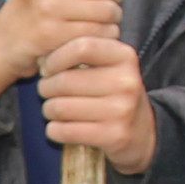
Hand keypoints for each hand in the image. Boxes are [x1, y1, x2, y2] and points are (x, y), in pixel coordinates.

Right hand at [0, 0, 128, 102]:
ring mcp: (46, 9)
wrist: (4, 41)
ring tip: (101, 19)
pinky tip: (95, 35)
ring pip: (106, 10)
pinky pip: (99, 32)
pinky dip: (105, 35)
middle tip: (107, 2)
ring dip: (113, 18)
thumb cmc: (36, 5)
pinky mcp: (52, 36)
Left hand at [34, 36, 157, 173]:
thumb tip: (41, 60)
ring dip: (48, 110)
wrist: (142, 132)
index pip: (81, 47)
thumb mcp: (108, 65)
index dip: (55, 58)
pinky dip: (54, 130)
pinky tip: (58, 127)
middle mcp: (126, 81)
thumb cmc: (113, 93)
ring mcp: (122, 110)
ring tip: (52, 109)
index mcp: (124, 56)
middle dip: (46, 87)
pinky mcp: (114, 136)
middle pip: (65, 81)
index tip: (47, 68)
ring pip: (60, 107)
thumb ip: (81, 55)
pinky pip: (66, 131)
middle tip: (46, 91)